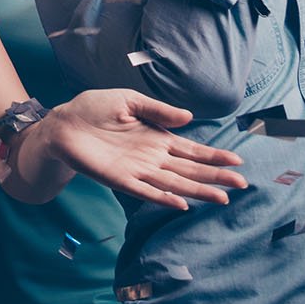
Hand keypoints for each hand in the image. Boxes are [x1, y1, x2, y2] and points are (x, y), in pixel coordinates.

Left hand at [27, 89, 247, 211]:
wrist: (62, 122)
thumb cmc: (94, 109)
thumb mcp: (130, 100)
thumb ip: (158, 111)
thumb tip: (188, 117)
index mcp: (157, 138)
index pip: (192, 150)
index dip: (214, 156)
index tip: (237, 161)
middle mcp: (151, 158)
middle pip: (190, 170)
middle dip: (216, 177)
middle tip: (242, 184)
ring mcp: (137, 170)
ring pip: (174, 183)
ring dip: (197, 191)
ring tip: (222, 197)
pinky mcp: (118, 179)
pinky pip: (144, 191)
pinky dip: (163, 197)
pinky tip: (181, 203)